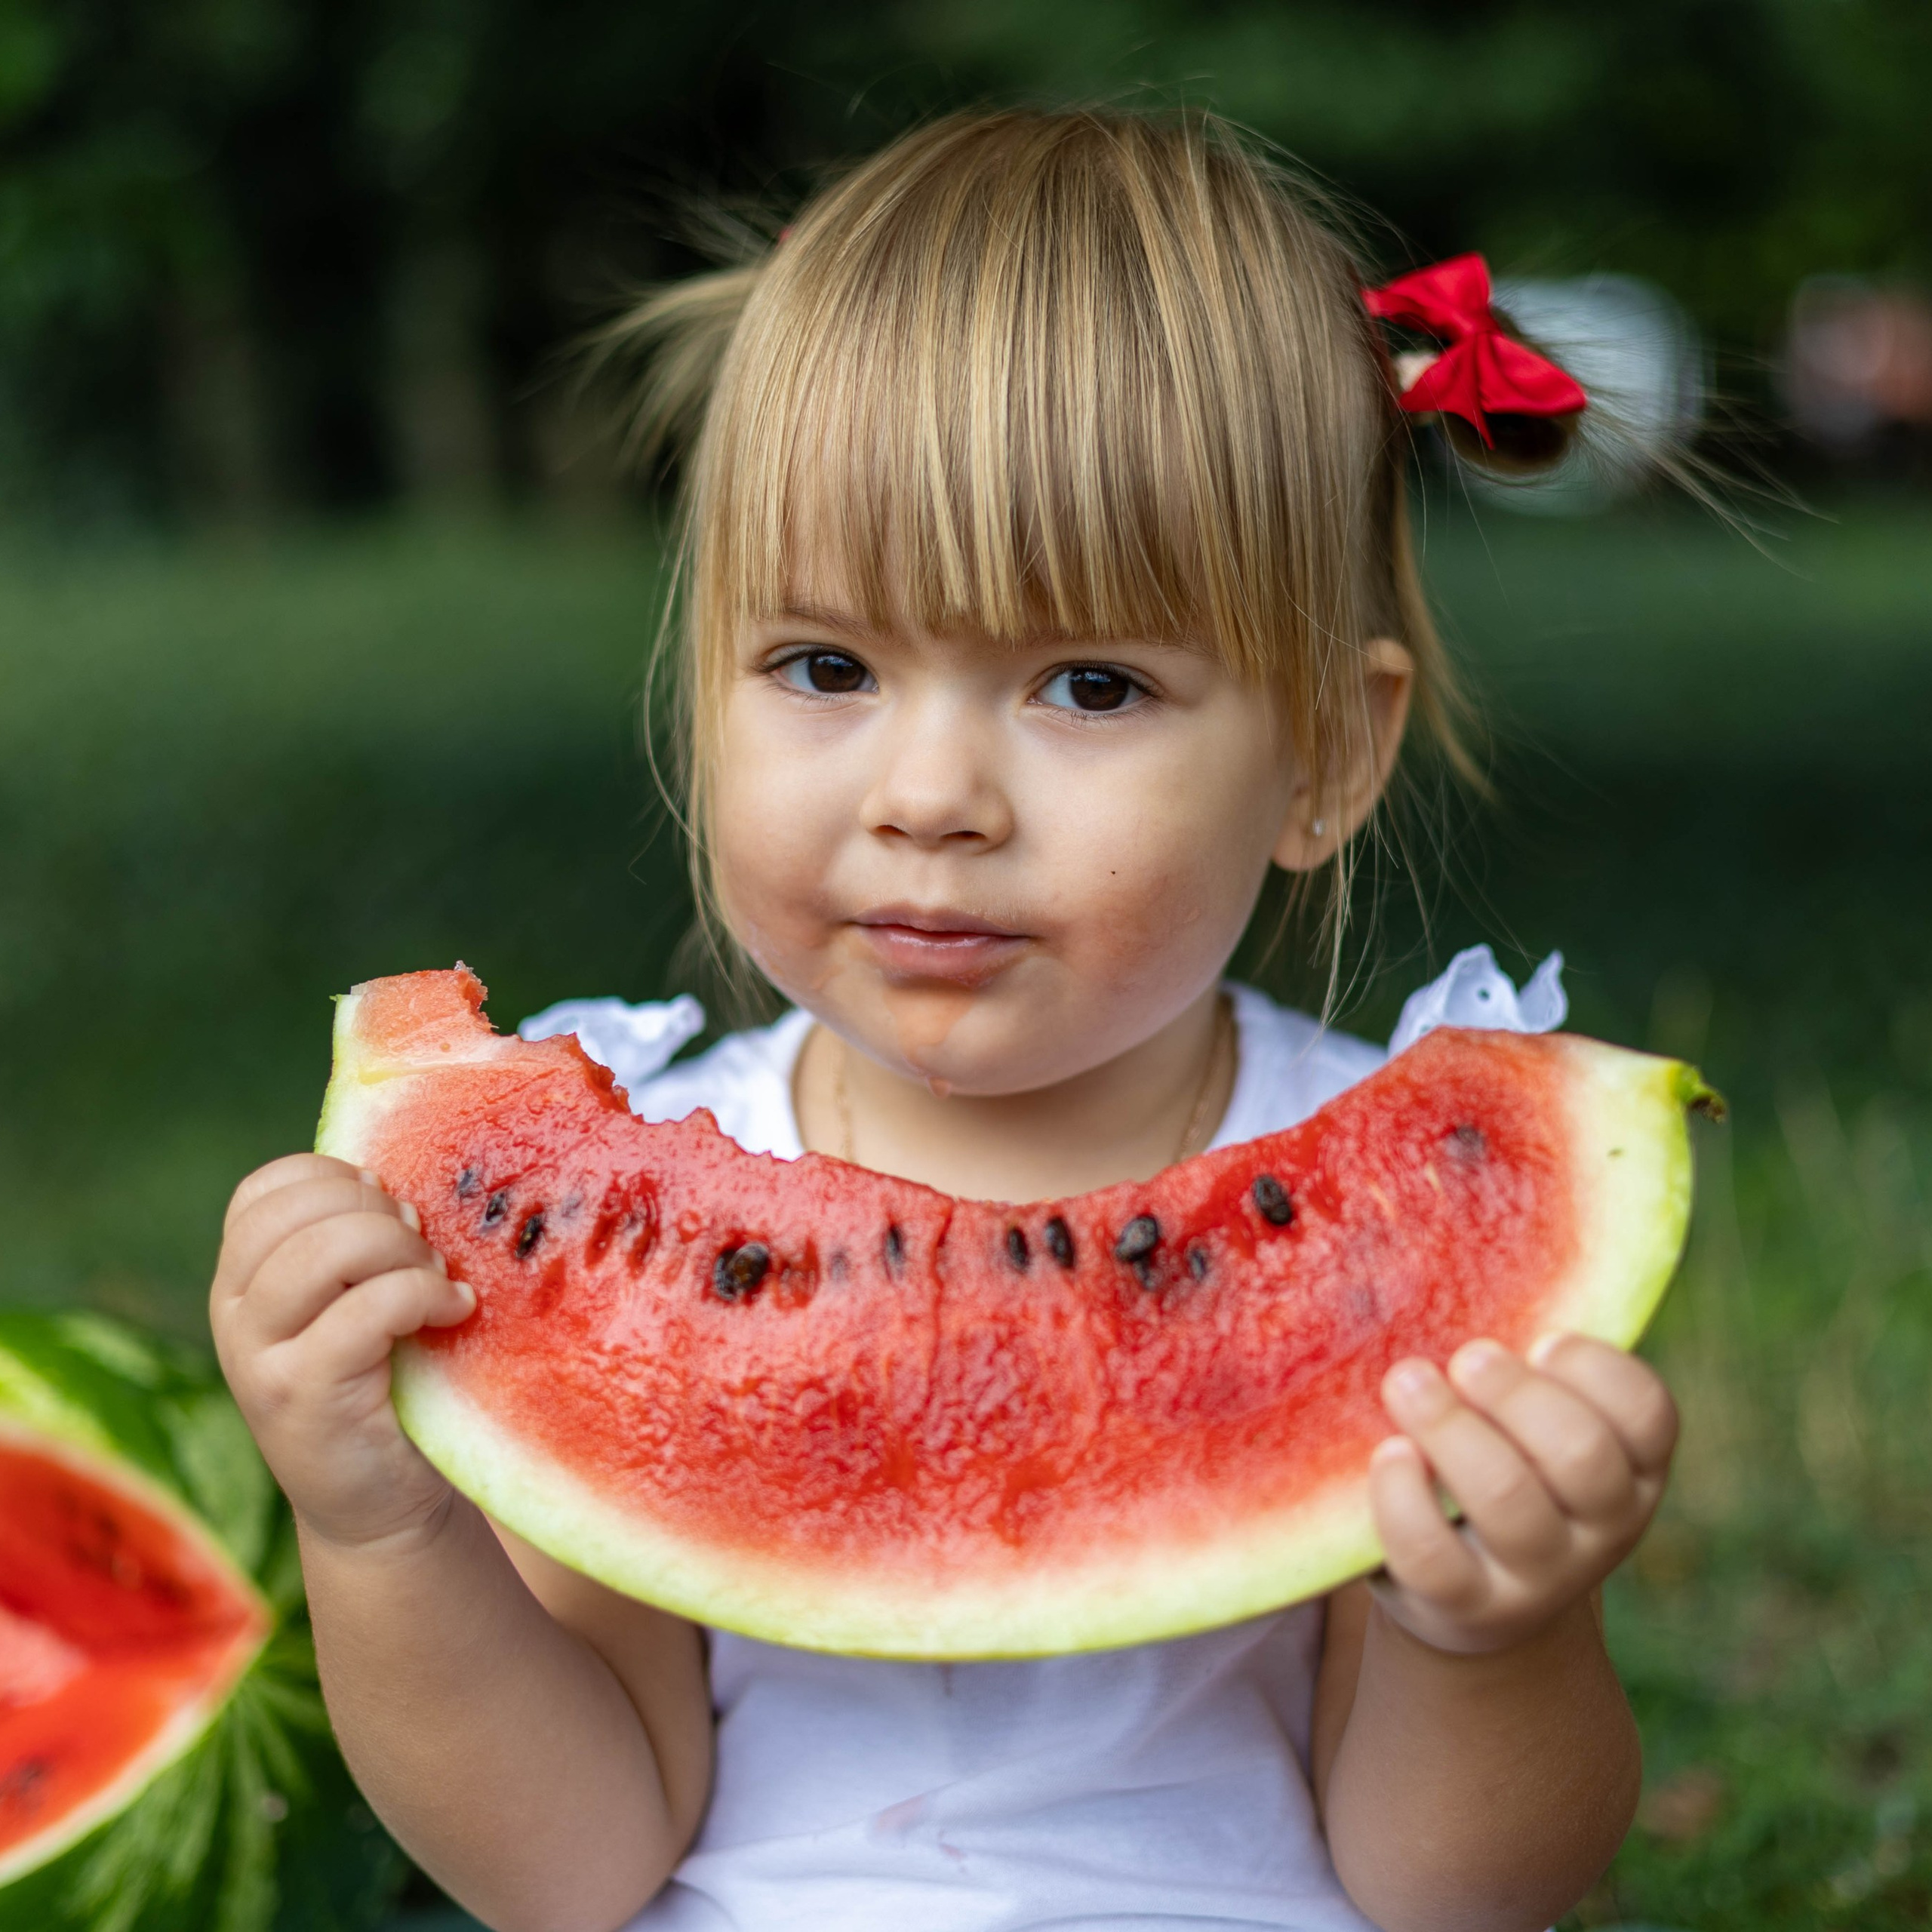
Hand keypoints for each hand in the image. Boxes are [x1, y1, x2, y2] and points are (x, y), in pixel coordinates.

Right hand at [211, 1153, 475, 1552]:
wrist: (381, 1507)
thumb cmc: (386, 1388)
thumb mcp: (355, 1303)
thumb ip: (357, 1246)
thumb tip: (406, 1179)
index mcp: (242, 1279)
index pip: (266, 1187)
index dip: (338, 1177)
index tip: (392, 1208)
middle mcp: (233, 1313)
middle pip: (297, 1209)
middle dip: (379, 1213)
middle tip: (424, 1252)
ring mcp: (257, 1357)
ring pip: (325, 1251)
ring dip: (402, 1253)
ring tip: (436, 1282)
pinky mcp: (299, 1396)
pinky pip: (365, 1311)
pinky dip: (423, 1297)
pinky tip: (454, 1312)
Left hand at [1368, 1333, 1676, 1655]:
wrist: (1467, 1597)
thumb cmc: (1500, 1467)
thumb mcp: (1533, 1425)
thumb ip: (1529, 1370)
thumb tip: (1465, 1255)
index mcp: (1633, 1469)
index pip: (1649, 1415)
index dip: (1596, 1368)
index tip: (1541, 1338)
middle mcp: (1601, 1528)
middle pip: (1582, 1456)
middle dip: (1516, 1394)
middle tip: (1467, 1356)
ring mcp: (1536, 1577)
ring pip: (1509, 1501)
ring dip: (1451, 1428)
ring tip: (1407, 1381)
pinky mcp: (1464, 1607)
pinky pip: (1434, 1556)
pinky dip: (1404, 1497)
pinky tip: (1388, 1455)